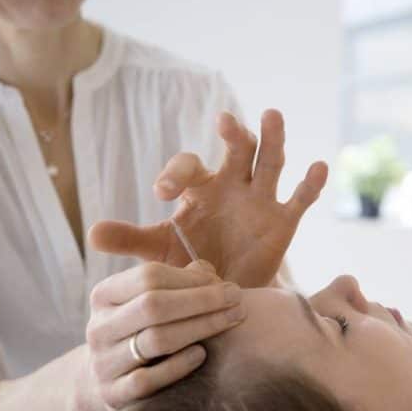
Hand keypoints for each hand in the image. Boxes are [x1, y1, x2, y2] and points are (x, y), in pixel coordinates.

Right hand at [79, 259, 243, 410]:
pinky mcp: (113, 395)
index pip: (148, 276)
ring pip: (156, 340)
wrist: (111, 380)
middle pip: (154, 305)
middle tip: (238, 301)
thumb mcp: (151, 300)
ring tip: (231, 321)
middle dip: (202, 301)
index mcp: (104, 295)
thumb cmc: (144, 330)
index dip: (191, 279)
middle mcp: (98, 328)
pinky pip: (148, 379)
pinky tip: (202, 355)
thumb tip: (207, 271)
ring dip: (200, 328)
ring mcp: (103, 363)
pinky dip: (178, 366)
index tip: (226, 284)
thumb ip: (177, 281)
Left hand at [89, 109, 327, 287]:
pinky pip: (299, 199)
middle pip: (237, 151)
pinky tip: (319, 166)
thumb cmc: (189, 265)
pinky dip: (311, 183)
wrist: (224, 296)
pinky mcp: (283, 222)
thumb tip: (92, 233)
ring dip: (272, 139)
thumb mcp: (157, 252)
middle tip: (224, 121)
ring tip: (272, 114)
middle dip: (233, 135)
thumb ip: (131, 239)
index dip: (175, 174)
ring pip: (269, 163)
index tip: (162, 193)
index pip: (188, 168)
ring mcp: (261, 200)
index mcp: (199, 188)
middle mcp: (232, 185)